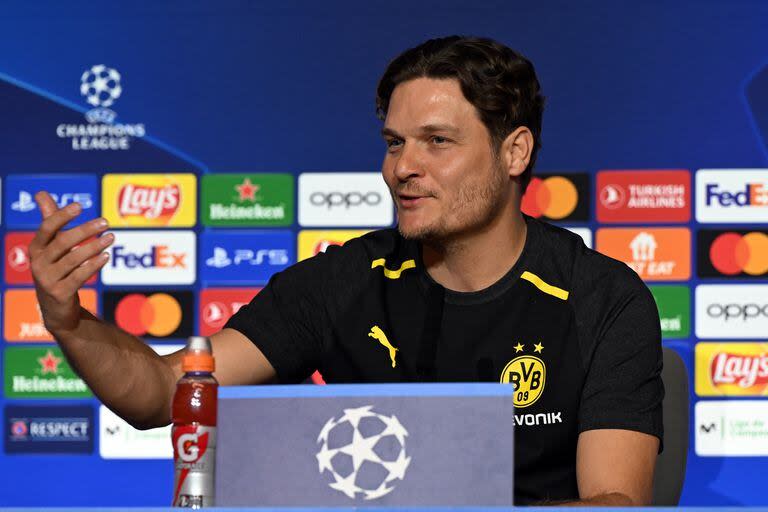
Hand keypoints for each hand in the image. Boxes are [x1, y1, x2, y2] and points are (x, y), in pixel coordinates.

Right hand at [29, 191, 113, 335]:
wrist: (55, 307)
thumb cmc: (55, 269)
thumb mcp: (50, 246)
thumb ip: (49, 220)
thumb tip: (40, 192)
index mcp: (35, 248)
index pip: (46, 228)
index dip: (61, 216)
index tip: (80, 206)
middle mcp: (38, 263)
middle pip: (63, 242)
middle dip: (85, 230)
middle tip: (105, 221)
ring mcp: (47, 279)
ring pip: (73, 259)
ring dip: (94, 246)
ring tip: (111, 237)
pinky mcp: (60, 293)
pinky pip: (79, 276)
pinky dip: (93, 265)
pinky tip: (106, 256)